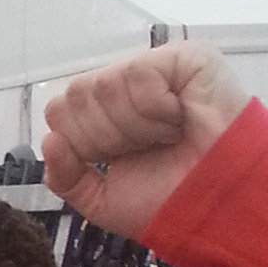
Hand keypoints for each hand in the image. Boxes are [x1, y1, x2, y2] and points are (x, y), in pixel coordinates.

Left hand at [42, 43, 248, 240]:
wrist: (218, 208)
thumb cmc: (171, 201)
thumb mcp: (102, 200)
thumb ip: (66, 176)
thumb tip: (49, 141)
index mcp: (108, 114)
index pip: (60, 111)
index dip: (81, 143)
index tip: (120, 160)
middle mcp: (127, 85)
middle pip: (74, 96)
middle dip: (105, 137)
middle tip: (148, 148)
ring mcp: (156, 68)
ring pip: (102, 86)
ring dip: (133, 128)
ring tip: (169, 136)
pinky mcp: (185, 58)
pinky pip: (137, 75)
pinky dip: (154, 110)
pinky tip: (180, 120)